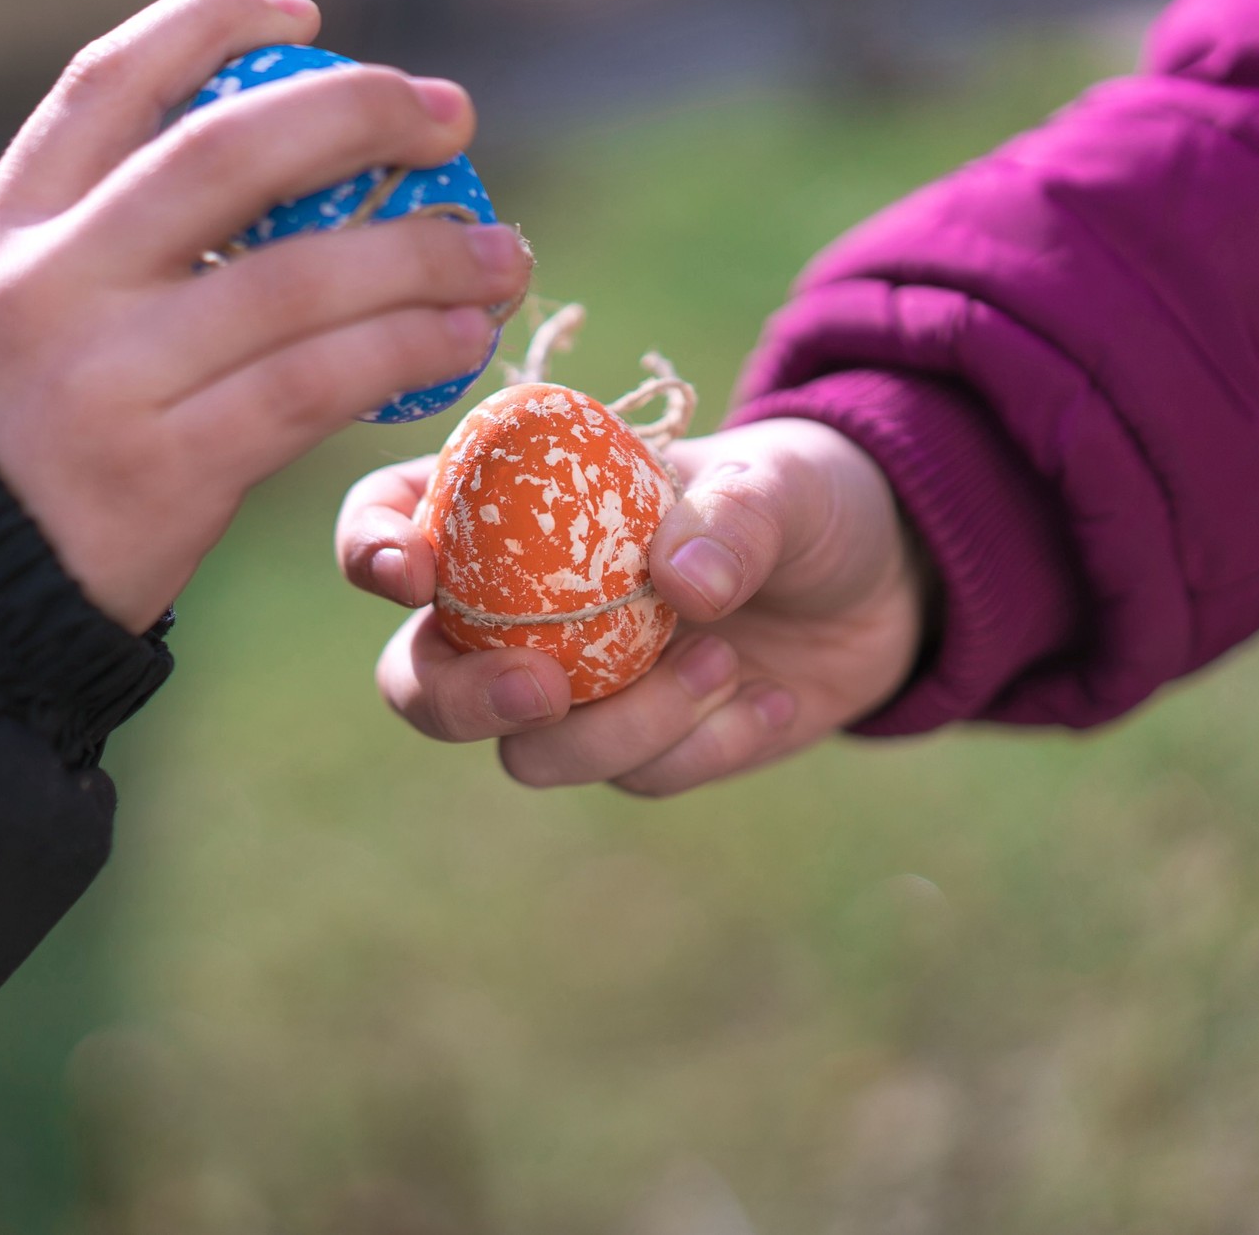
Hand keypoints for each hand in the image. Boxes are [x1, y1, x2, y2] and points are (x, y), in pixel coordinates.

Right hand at [0, 0, 531, 631]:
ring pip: (297, 280)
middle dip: (356, 115)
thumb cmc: (10, 437)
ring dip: (421, 257)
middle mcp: (52, 284)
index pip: (110, 82)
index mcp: (7, 227)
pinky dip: (403, 352)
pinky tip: (459, 340)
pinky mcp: (166, 470)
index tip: (309, 17)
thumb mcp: (11, 309)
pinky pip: (312, 386)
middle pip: (226, 156)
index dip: (213, 26)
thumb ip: (102, 236)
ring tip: (499, 254)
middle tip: (449, 115)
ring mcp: (107, 377)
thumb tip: (276, 164)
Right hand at [336, 417, 932, 794]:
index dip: (370, 548)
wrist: (889, 584)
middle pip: (417, 678)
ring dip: (623, 725)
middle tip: (542, 689)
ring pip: (528, 752)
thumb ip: (734, 514)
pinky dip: (702, 747)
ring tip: (723, 659)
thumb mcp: (782, 480)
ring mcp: (570, 687)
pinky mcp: (635, 750)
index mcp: (511, 506)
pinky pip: (633, 778)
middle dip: (459, 698)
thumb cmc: (804, 498)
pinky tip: (768, 700)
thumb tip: (680, 584)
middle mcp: (515, 606)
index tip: (412, 574)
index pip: (391, 517)